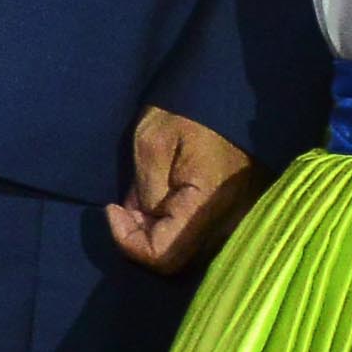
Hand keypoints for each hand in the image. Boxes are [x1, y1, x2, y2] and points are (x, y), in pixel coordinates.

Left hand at [109, 105, 263, 273]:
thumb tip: (144, 220)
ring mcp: (238, 219)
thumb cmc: (188, 110)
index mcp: (208, 204)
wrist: (227, 92)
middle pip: (177, 259)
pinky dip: (176, 224)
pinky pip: (201, 235)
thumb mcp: (152, 142)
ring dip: (159, 231)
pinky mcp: (237, 213)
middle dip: (142, 235)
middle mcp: (231, 222)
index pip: (164, 256)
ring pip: (189, 250)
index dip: (129, 242)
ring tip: (144, 195)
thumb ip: (146, 191)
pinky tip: (164, 196)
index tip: (112, 208)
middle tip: (127, 202)